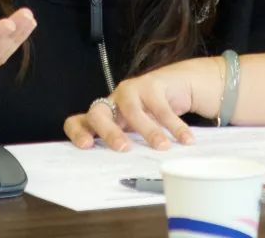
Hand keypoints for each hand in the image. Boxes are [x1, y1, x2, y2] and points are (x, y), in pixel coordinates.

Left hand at [62, 57, 221, 151]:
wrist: (175, 85)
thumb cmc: (150, 114)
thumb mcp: (135, 130)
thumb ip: (129, 146)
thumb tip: (129, 180)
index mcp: (104, 115)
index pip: (78, 121)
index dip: (78, 132)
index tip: (86, 146)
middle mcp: (113, 102)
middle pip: (98, 113)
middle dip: (109, 132)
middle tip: (124, 148)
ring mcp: (131, 91)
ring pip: (133, 110)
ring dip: (148, 130)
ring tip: (163, 147)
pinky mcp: (152, 84)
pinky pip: (162, 108)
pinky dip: (175, 126)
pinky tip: (186, 139)